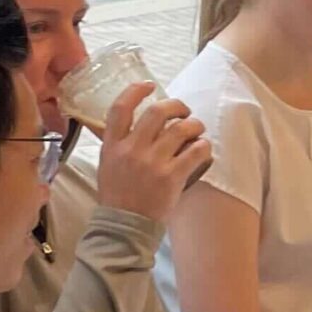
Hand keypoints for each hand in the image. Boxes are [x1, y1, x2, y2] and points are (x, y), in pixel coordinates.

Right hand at [92, 89, 211, 219]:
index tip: (149, 85)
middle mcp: (131, 150)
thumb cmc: (117, 195)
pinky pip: (195, 150)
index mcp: (112, 145)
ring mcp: (152, 163)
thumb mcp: (107, 164)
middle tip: (184, 112)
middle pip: (157, 112)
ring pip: (181, 128)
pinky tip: (202, 149)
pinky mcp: (171, 176)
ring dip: (194, 125)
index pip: (120, 108)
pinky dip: (203, 146)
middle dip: (176, 106)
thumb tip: (132, 121)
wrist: (124, 226)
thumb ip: (117, 142)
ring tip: (196, 131)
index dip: (135, 91)